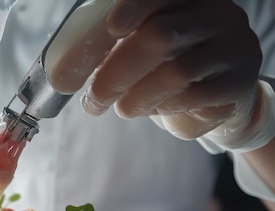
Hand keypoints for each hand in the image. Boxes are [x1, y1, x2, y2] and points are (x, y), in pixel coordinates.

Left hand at [82, 0, 262, 139]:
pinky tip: (154, 109)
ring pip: (176, 72)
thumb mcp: (141, 44)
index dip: (134, 7)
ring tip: (121, 109)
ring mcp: (234, 46)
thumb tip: (63, 70)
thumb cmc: (167, 64)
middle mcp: (216, 14)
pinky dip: (164, 108)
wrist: (216, 95)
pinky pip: (194, 97)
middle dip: (115, 73)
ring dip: (137, 97)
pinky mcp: (239, 82)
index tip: (112, 28)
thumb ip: (112, 44)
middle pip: (159, 36)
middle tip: (93, 101)